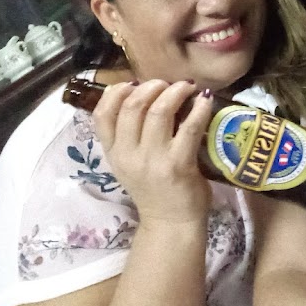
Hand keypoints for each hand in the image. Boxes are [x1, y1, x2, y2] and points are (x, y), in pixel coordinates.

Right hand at [92, 80, 212, 225]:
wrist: (171, 222)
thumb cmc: (153, 187)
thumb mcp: (129, 162)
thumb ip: (128, 133)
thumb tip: (142, 91)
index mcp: (113, 153)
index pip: (101, 115)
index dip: (116, 91)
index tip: (133, 82)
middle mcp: (128, 155)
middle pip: (132, 106)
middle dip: (151, 86)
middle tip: (166, 84)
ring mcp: (153, 160)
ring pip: (159, 112)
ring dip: (175, 92)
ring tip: (186, 87)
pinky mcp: (179, 165)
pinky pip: (189, 127)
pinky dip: (199, 108)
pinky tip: (204, 100)